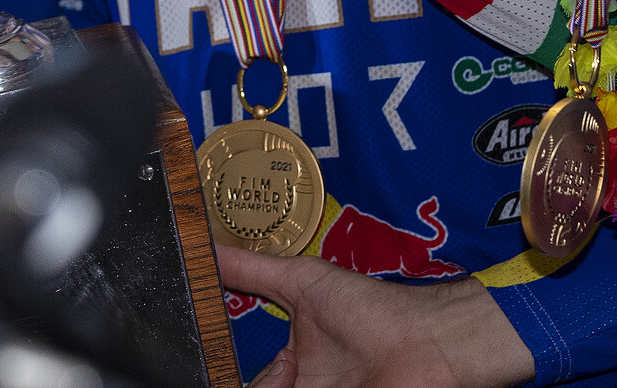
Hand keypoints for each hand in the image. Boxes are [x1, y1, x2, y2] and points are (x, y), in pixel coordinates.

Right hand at [217, 245, 533, 387]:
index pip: (247, 379)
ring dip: (254, 386)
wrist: (424, 341)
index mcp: (292, 366)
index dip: (220, 371)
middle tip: (193, 373)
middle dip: (226, 379)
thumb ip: (249, 268)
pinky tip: (270, 383)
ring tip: (222, 376)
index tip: (192, 362)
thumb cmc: (372, 309)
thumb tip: (205, 243)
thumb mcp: (300, 281)